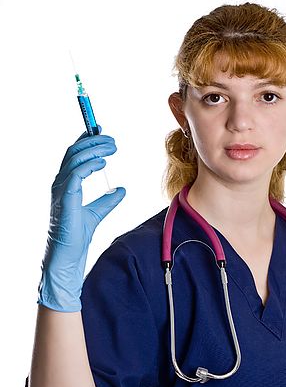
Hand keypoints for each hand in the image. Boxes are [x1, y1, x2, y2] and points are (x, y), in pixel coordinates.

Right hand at [38, 131, 125, 311]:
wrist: (68, 255)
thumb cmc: (77, 235)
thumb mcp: (98, 212)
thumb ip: (108, 200)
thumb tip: (122, 189)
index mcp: (66, 183)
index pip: (74, 155)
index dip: (87, 140)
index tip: (102, 132)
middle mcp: (61, 183)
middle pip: (74, 152)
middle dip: (93, 141)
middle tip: (112, 139)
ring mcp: (61, 189)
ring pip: (74, 159)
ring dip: (94, 149)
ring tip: (111, 147)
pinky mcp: (65, 198)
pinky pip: (76, 174)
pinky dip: (89, 165)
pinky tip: (102, 163)